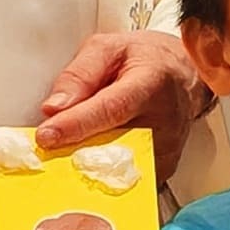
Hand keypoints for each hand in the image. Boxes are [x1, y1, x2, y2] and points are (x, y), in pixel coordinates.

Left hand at [37, 28, 211, 159]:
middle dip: (74, 152)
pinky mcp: (164, 166)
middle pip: (113, 145)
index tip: (46, 136)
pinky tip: (89, 166)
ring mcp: (167, 147)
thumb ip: (79, 75)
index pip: (111, 108)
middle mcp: (164, 119)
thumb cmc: (144, 60)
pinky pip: (127, 180)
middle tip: (46, 153)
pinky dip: (103, 176)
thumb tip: (54, 108)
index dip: (77, 124)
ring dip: (86, 167)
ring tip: (65, 158)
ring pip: (119, 169)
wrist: (182, 75)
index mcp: (149, 83)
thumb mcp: (107, 49)